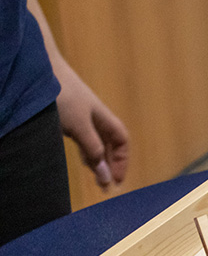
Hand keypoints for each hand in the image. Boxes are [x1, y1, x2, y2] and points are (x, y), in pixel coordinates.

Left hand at [53, 59, 128, 189]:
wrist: (38, 69)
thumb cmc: (62, 96)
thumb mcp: (79, 126)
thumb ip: (93, 149)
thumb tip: (105, 175)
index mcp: (103, 117)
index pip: (121, 140)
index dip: (122, 160)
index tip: (116, 180)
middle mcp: (94, 116)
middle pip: (109, 142)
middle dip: (110, 164)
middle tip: (105, 185)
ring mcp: (79, 115)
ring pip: (95, 140)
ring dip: (97, 159)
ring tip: (95, 177)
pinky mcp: (64, 115)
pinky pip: (81, 137)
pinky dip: (84, 150)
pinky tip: (80, 158)